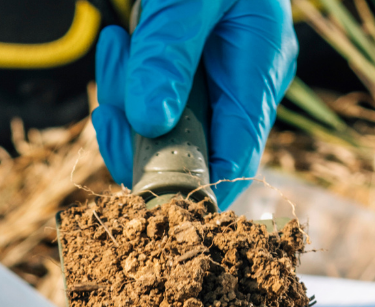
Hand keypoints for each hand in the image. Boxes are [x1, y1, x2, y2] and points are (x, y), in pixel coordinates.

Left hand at [92, 0, 296, 207]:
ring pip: (161, 130)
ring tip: (117, 46)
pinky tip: (117, 46)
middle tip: (115, 90)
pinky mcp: (188, 72)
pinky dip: (126, 85)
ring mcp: (215, 81)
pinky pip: (151, 103)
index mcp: (258, 72)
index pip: (231, 168)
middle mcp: (242, 87)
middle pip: (188, 156)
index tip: (139, 186)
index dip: (188, 191)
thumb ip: (170, 52)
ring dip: (126, 103)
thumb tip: (150, 122)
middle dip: (139, 136)